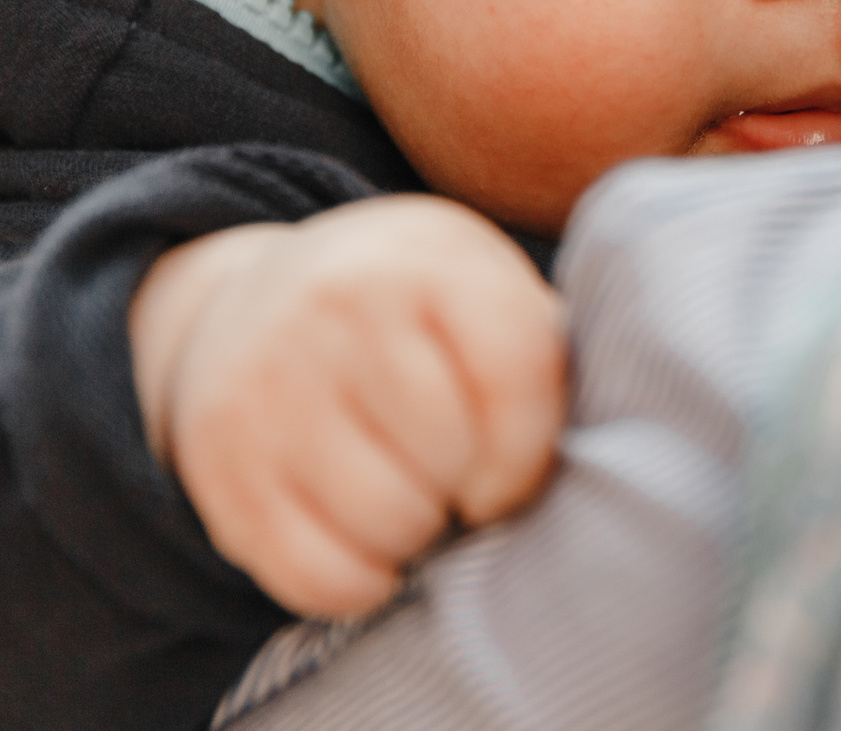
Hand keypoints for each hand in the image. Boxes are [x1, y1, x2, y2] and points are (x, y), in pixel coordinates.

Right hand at [128, 195, 564, 619]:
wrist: (259, 302)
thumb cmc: (420, 321)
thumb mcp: (487, 294)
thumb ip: (548, 357)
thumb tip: (617, 458)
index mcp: (433, 257)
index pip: (514, 377)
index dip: (528, 451)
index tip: (514, 467)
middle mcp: (340, 302)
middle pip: (448, 453)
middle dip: (468, 489)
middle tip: (455, 478)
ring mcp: (270, 380)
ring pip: (388, 520)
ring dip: (417, 535)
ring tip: (415, 499)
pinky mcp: (223, 460)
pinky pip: (319, 575)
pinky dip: (361, 583)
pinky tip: (370, 543)